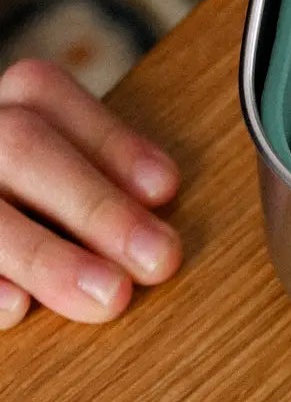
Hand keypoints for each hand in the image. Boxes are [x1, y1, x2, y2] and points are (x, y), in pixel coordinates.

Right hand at [0, 59, 181, 327]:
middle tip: (157, 260)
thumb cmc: (47, 212)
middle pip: (20, 146)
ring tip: (110, 296)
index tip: (164, 190)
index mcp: (4, 109)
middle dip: (96, 205)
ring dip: (46, 256)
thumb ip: (105, 189)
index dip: (109, 142)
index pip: (45, 94)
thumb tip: (158, 220)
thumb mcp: (71, 184)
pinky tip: (19, 307)